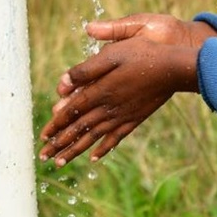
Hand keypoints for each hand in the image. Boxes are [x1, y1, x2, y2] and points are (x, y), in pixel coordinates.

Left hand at [41, 15, 214, 165]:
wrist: (175, 68)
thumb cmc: (142, 55)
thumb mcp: (111, 55)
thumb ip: (85, 70)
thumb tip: (62, 83)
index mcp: (100, 92)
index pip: (71, 112)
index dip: (55, 124)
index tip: (42, 137)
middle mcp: (109, 109)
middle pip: (78, 130)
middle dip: (59, 143)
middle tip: (43, 156)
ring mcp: (122, 116)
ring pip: (93, 138)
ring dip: (75, 150)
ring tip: (60, 162)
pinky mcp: (135, 119)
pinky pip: (115, 138)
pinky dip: (103, 149)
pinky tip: (94, 158)